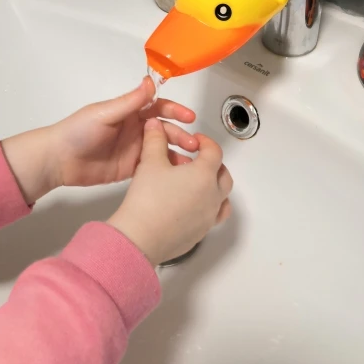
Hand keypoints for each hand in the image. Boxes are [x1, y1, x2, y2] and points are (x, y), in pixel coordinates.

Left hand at [51, 77, 197, 186]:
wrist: (59, 160)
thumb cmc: (78, 131)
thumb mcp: (104, 113)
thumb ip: (129, 101)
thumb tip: (150, 82)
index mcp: (130, 112)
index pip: (158, 108)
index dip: (175, 110)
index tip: (189, 116)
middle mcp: (136, 129)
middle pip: (165, 130)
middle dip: (181, 134)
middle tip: (194, 144)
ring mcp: (135, 149)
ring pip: (163, 149)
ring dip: (178, 152)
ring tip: (191, 162)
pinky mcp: (132, 168)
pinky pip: (154, 167)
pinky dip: (167, 169)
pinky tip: (178, 175)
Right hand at [108, 118, 232, 265]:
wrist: (140, 237)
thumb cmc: (147, 200)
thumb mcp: (149, 163)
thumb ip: (155, 140)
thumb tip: (156, 126)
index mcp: (204, 175)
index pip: (215, 152)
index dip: (207, 142)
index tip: (197, 140)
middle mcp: (212, 196)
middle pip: (224, 175)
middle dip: (214, 164)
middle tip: (198, 159)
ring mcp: (209, 217)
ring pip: (223, 199)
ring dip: (215, 188)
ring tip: (199, 184)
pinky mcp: (200, 233)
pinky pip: (212, 217)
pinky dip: (208, 208)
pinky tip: (192, 207)